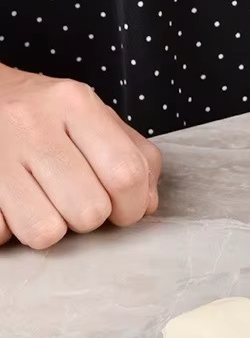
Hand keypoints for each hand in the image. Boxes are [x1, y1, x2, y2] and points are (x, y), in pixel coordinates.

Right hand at [0, 65, 161, 248]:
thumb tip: (146, 203)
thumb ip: (133, 154)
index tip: (125, 210)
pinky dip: (9, 229)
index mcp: (75, 103)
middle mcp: (33, 123)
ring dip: (50, 227)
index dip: (133, 206)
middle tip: (76, 201)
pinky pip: (1, 234)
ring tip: (42, 203)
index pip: (126, 173)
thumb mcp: (92, 115)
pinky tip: (11, 204)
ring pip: (46, 231)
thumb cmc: (42, 113)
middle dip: (90, 218)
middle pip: (89, 209)